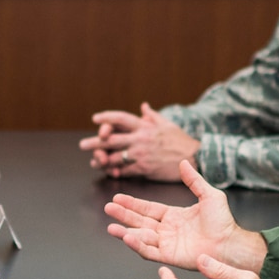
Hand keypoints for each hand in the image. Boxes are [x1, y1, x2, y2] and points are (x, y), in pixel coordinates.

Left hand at [79, 103, 199, 179]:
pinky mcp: (144, 169)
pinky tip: (109, 172)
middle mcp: (140, 139)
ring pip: (114, 157)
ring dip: (102, 160)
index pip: (120, 118)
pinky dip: (115, 172)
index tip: (95, 119)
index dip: (106, 118)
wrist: (195, 158)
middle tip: (83, 145)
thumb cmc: (180, 140)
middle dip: (94, 142)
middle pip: (111, 139)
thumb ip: (152, 116)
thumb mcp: (167, 124)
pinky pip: (124, 171)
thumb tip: (143, 106)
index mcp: (144, 126)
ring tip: (94, 162)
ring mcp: (141, 154)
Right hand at [105, 160, 265, 271]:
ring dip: (125, 231)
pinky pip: (148, 251)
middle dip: (123, 215)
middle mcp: (167, 230)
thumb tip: (183, 162)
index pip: (148, 209)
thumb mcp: (209, 194)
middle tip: (108, 208)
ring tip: (110, 226)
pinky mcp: (169, 256)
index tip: (117, 197)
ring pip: (140, 237)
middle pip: (140, 221)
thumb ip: (194, 180)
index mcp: (174, 216)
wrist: (230, 242)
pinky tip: (126, 237)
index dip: (133, 203)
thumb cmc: (223, 221)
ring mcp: (167, 244)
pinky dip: (136, 245)